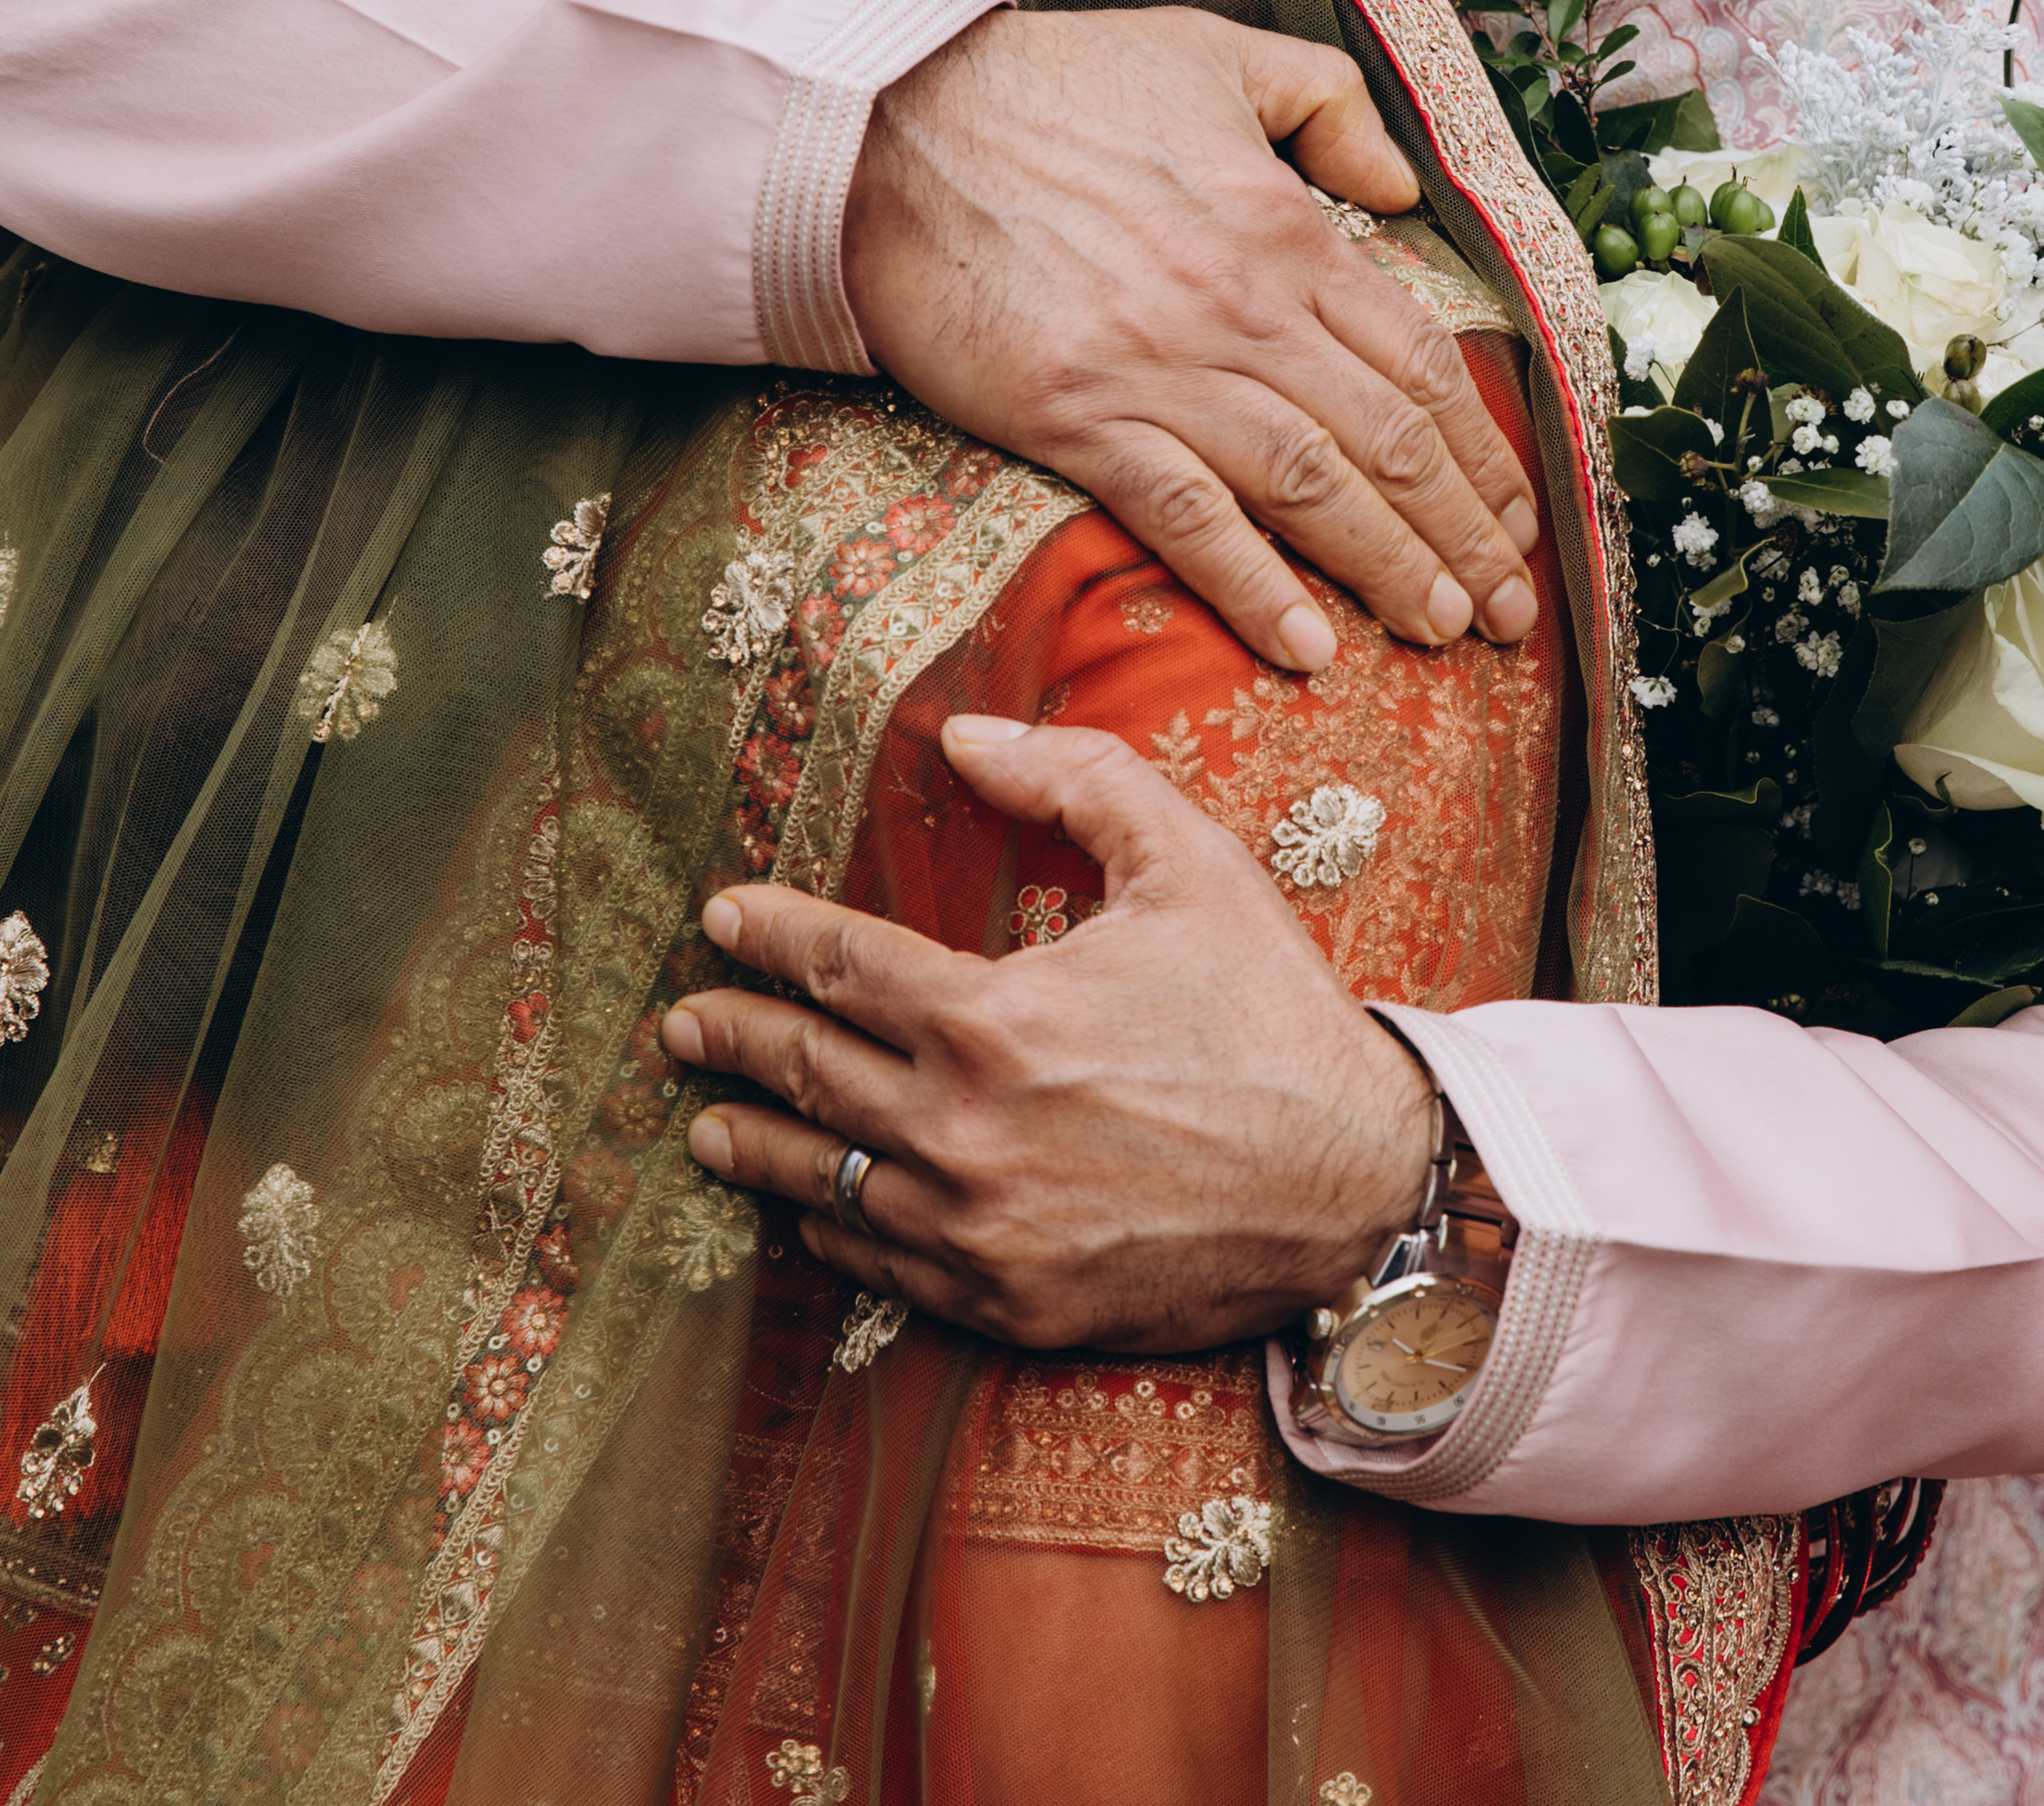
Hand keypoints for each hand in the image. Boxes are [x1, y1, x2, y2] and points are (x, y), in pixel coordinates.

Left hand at [668, 717, 1439, 1353]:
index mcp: (995, 1021)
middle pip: (807, 1074)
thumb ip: (1074, 779)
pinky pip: (882, 1270)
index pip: (837, 967)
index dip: (769, 936)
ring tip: (707, 1126)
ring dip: (755, 1146)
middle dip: (732, 1039)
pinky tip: (810, 1213)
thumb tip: (968, 736)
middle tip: (683, 1022)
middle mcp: (965, 1135)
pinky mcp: (1009, 1306)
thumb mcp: (1191, 865)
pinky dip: (832, 1234)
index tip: (724, 918)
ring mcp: (980, 1234)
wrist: (1360, 1187)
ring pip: (824, 1184)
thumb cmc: (1273, 1015)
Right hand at [846, 6, 1535, 671]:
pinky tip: (1305, 646)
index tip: (1519, 513)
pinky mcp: (1078, 415)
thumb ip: (1328, 105)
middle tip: (1508, 612)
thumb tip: (1406, 188)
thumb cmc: (1052, 83)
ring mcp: (1163, 367)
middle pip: (1389, 439)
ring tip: (1441, 633)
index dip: (1485, 449)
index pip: (1422, 360)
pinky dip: (1254, 585)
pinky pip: (1187, 517)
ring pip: (1311, 486)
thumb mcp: (1216, 50)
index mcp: (1288, 229)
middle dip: (1463, 535)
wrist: (890, 123)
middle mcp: (1246, 308)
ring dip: (1387, 568)